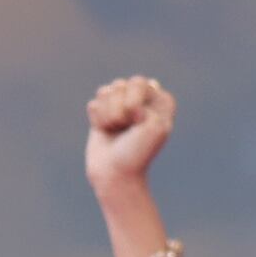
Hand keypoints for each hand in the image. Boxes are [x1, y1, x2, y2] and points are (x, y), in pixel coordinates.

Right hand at [85, 75, 176, 199]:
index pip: (139, 83)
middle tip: (127, 127)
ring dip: (108, 115)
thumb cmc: (138, 152)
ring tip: (116, 131)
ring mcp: (122, 105)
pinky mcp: (104, 114)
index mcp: (161, 102)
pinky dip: (98, 120)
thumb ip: (145, 97)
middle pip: (121, 84)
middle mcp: (143, 100)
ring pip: (105, 92)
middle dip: (119, 107)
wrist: (116, 173)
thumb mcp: (154, 125)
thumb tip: (118, 88)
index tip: (139, 122)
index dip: (134, 102)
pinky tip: (106, 132)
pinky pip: (94, 103)